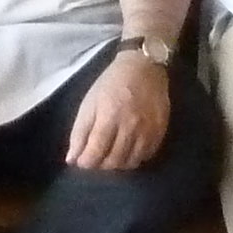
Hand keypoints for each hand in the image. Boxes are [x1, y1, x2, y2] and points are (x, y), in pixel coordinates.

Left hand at [67, 52, 172, 170]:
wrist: (144, 67)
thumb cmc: (111, 84)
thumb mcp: (89, 103)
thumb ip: (79, 133)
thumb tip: (72, 159)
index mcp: (109, 117)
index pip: (96, 152)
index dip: (86, 162)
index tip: (82, 161)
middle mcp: (130, 127)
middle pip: (114, 161)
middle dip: (100, 165)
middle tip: (96, 158)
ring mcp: (148, 130)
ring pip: (131, 162)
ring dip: (118, 164)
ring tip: (111, 155)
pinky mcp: (160, 131)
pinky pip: (146, 156)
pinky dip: (135, 159)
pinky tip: (128, 150)